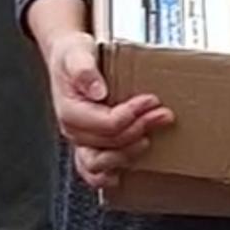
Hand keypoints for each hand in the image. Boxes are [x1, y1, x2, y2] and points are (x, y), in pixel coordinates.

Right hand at [39, 29, 173, 191]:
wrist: (66, 59)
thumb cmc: (72, 55)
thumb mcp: (77, 52)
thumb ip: (84, 69)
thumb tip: (97, 90)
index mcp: (70, 110)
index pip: (106, 123)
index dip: (132, 115)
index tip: (151, 100)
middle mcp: (73, 130)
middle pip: (110, 142)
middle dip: (140, 128)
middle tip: (163, 114)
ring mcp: (80, 140)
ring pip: (101, 163)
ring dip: (128, 153)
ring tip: (149, 139)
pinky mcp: (88, 144)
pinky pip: (91, 171)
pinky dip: (105, 176)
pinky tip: (120, 174)